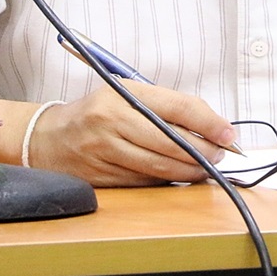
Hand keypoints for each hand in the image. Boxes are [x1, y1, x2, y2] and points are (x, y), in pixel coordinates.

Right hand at [21, 83, 236, 186]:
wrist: (47, 138)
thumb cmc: (96, 113)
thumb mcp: (124, 95)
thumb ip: (164, 106)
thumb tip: (210, 126)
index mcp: (121, 94)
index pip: (176, 106)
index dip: (208, 121)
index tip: (229, 133)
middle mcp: (111, 121)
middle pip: (171, 141)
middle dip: (204, 151)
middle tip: (221, 155)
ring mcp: (104, 151)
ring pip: (160, 166)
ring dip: (190, 170)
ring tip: (206, 168)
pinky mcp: (101, 177)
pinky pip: (144, 181)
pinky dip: (166, 180)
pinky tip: (177, 175)